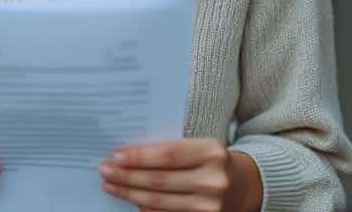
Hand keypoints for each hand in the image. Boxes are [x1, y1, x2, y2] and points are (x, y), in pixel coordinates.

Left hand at [100, 138, 261, 211]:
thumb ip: (172, 149)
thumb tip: (129, 154)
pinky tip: (132, 200)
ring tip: (112, 185)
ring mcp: (210, 206)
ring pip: (159, 202)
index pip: (168, 154)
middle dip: (128, 176)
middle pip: (159, 180)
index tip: (116, 156)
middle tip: (105, 170)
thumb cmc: (214, 161)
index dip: (140, 157)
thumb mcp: (201, 147)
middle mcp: (213, 180)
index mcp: (211, 152)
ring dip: (131, 193)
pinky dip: (146, 209)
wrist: (246, 185)